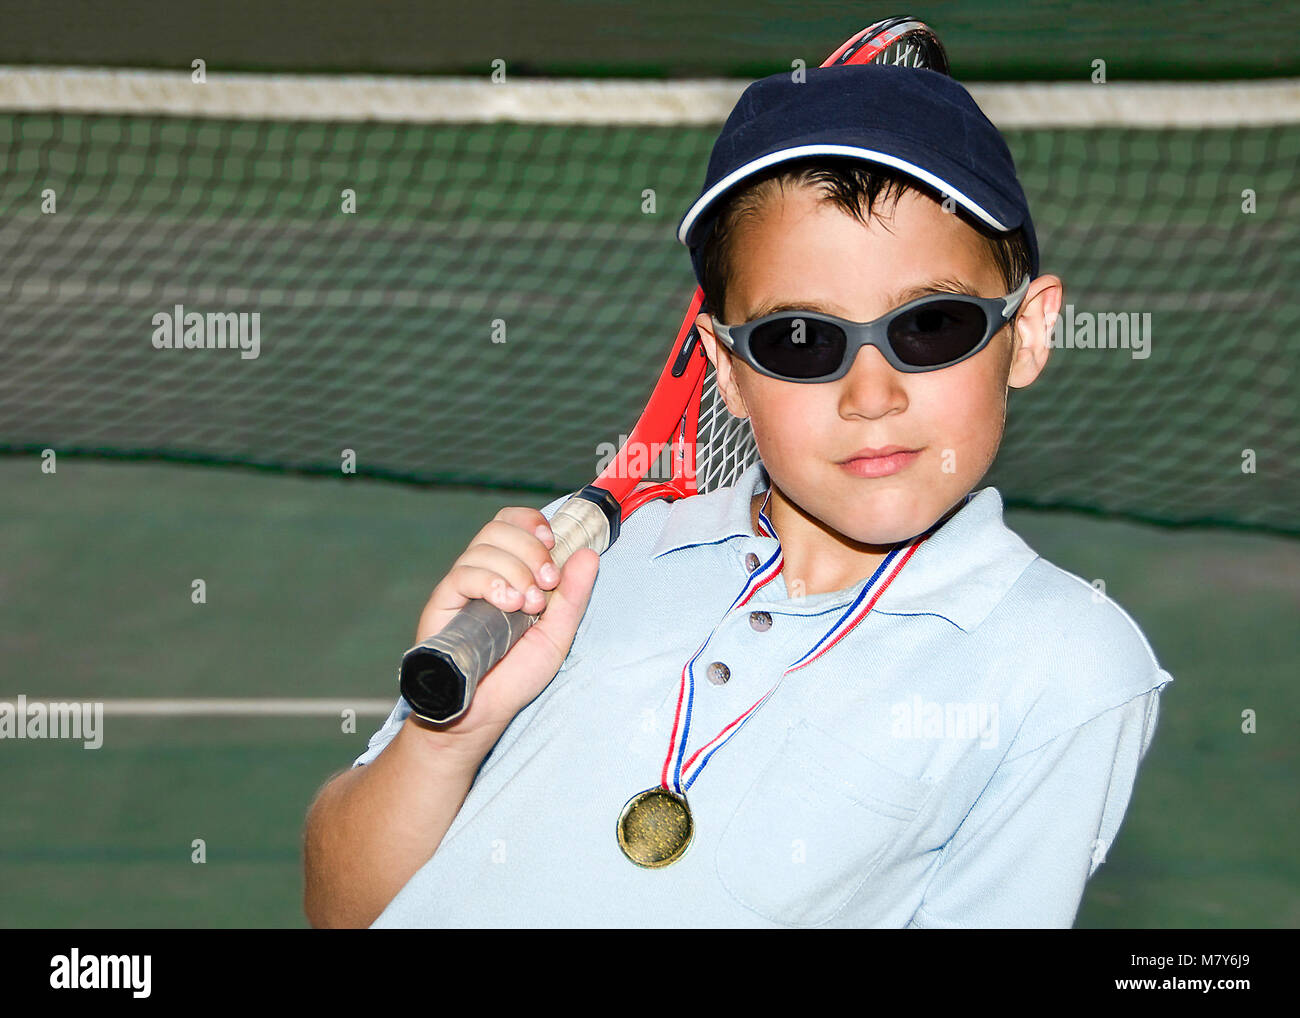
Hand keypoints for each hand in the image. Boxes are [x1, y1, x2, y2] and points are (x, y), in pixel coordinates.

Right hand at [408, 506, 598, 753]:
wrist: (484, 712)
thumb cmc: (516, 676)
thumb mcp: (557, 633)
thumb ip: (574, 595)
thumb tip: (590, 553)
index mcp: (511, 572)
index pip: (514, 523)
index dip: (533, 523)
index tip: (554, 544)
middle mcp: (485, 573)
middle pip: (500, 528)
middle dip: (532, 550)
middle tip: (547, 585)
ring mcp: (463, 586)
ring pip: (484, 547)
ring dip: (516, 570)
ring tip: (528, 606)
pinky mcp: (443, 602)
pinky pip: (464, 574)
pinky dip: (491, 582)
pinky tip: (506, 605)